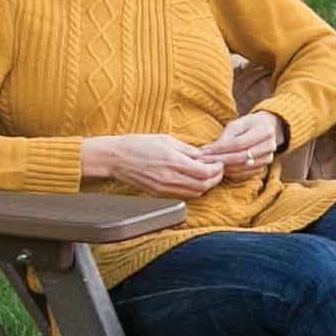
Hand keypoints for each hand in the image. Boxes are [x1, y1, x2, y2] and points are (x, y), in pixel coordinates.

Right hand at [84, 131, 228, 196]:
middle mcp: (170, 178)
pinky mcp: (159, 194)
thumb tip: (204, 156)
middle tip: (217, 170)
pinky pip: (182, 195)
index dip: (217, 169)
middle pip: (203, 186)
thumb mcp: (167, 140)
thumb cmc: (139, 145)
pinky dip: (192, 189)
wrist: (116, 158)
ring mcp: (164, 188)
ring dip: (205, 185)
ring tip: (207, 175)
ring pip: (195, 193)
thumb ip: (188, 150)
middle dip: (215, 179)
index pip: (205, 172)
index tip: (220, 163)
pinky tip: (192, 180)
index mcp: (174, 162)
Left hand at [208, 110, 286, 172]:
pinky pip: (245, 173)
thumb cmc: (248, 125)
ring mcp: (268, 158)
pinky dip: (231, 172)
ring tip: (209, 165)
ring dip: (224, 167)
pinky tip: (220, 169)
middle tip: (204, 161)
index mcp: (265, 130)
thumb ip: (225, 137)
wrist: (268, 129)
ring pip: (243, 166)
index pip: (238, 143)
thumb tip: (209, 150)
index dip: (220, 148)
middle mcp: (270, 146)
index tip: (205, 151)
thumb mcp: (237, 124)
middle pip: (241, 156)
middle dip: (220, 159)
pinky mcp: (264, 167)